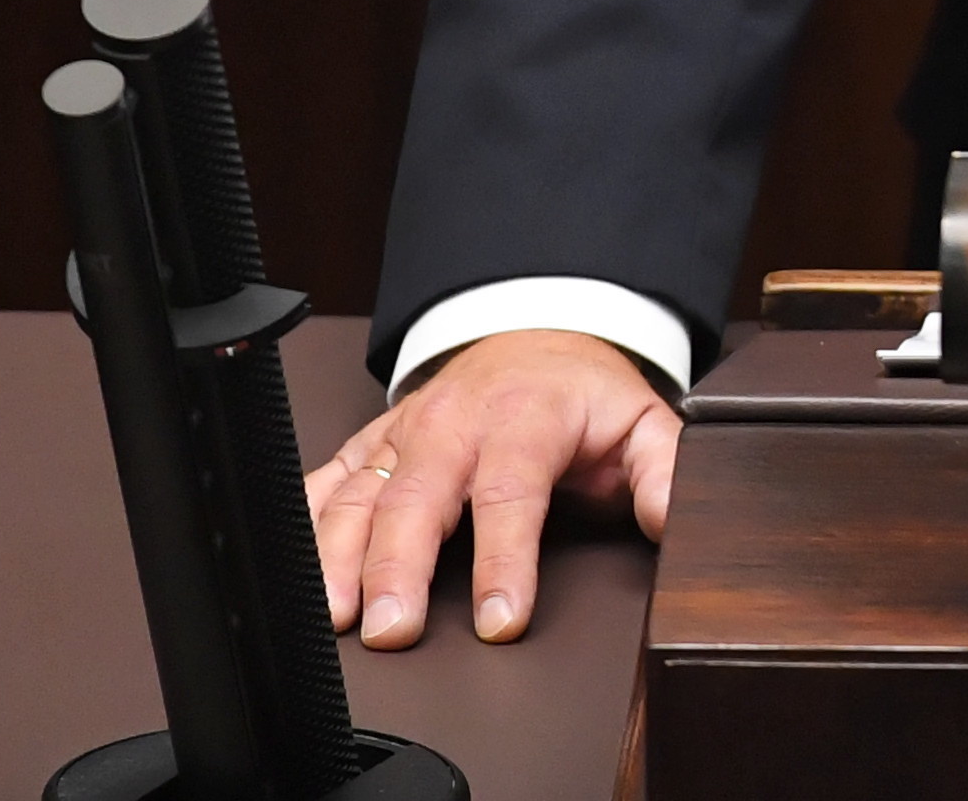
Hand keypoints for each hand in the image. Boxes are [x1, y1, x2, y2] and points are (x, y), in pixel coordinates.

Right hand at [306, 329, 678, 649]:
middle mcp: (453, 424)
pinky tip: (290, 567)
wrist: (531, 338)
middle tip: (392, 629)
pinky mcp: (368, 446)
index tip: (501, 618)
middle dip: (399, 566)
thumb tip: (676, 518)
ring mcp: (402, 434)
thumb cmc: (580, 395)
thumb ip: (666, 469)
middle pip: (418, 497)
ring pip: (360, 494)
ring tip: (335, 615)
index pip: (511, 493)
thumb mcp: (642, 421)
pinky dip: (301, 523)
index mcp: (524, 419)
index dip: (505, 559)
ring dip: (339, 555)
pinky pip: (324, 482)